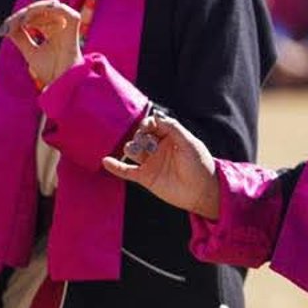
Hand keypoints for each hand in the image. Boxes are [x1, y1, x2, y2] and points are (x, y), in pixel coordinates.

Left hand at [0, 0, 83, 88]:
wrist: (62, 81)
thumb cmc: (50, 70)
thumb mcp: (28, 51)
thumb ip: (20, 38)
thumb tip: (7, 27)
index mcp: (52, 32)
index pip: (34, 17)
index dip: (17, 20)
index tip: (2, 32)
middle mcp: (60, 26)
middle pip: (40, 9)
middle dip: (22, 14)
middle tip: (9, 26)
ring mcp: (67, 24)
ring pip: (50, 5)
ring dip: (32, 10)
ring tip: (21, 22)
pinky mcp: (74, 24)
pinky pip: (61, 9)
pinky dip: (43, 10)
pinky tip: (29, 21)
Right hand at [102, 113, 221, 218]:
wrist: (201, 191)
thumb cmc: (199, 164)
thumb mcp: (189, 143)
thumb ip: (173, 129)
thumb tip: (156, 116)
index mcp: (170, 137)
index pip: (153, 125)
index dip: (147, 123)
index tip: (145, 126)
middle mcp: (159, 148)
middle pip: (141, 136)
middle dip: (140, 136)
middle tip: (147, 142)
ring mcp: (151, 162)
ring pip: (133, 150)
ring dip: (131, 147)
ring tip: (135, 150)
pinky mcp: (145, 177)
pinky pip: (126, 171)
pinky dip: (115, 166)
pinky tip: (106, 161)